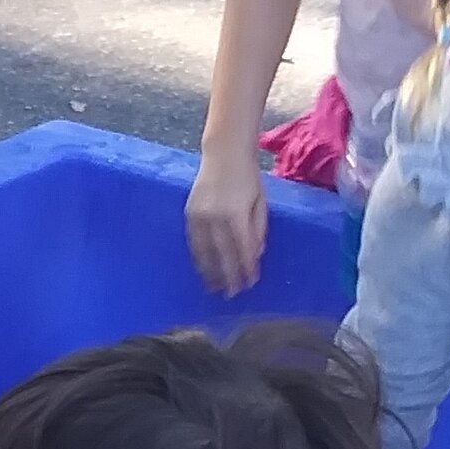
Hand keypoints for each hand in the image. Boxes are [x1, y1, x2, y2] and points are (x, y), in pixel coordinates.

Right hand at [185, 150, 267, 296]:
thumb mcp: (260, 202)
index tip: (249, 284)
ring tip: (214, 288)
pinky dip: (199, 257)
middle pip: (221, 255)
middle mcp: (215, 218)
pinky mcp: (189, 213)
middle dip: (227, 276)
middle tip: (232, 294)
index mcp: (235, 214)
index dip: (245, 269)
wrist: (223, 153)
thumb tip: (255, 256)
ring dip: (209, 272)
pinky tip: (203, 267)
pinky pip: (194, 242)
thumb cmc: (248, 177)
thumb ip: (258, 229)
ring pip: (203, 252)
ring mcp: (199, 216)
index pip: (241, 250)